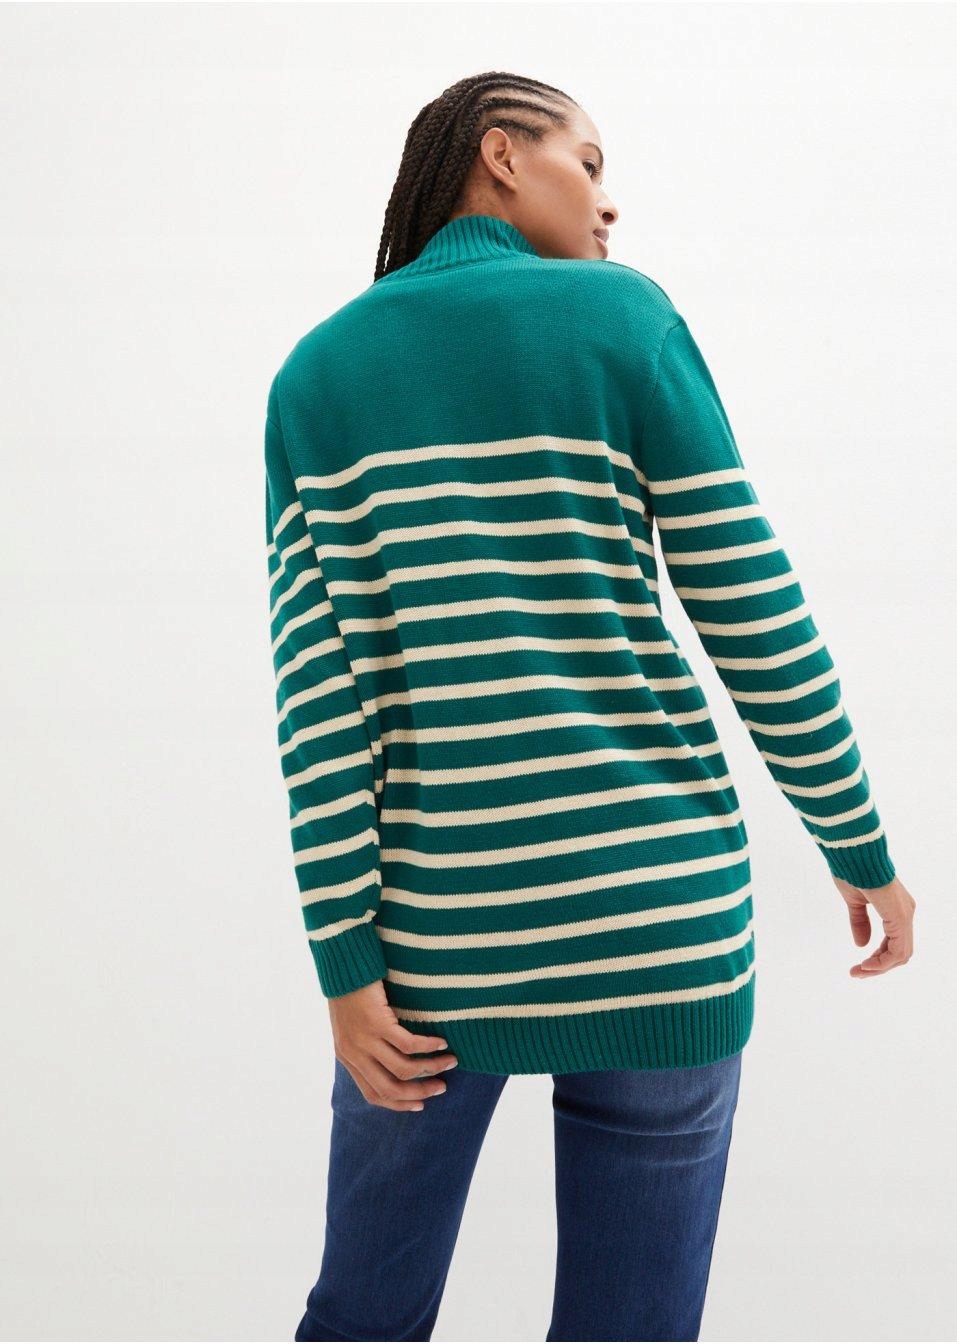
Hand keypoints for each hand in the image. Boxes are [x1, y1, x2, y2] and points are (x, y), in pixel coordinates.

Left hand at [328, 978, 457, 1110]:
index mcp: (348, 1058)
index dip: (399, 1104)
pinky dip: (428, 1046)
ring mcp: (365, 1040)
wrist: (342, 967)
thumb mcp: (352, 1026)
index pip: (374, 1094)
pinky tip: (441, 1043)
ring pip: (404, 1069)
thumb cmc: (350, 991)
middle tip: (441, 1088)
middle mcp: (354, 1054)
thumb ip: (367, 1045)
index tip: (420, 1104)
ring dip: (431, 1068)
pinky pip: (409, 1045)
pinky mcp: (377, 1023)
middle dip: (420, 1092)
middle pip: (391, 1088)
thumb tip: (392, 1060)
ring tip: (449, 1062)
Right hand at [832, 873, 915, 977]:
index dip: (877, 958)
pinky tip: (866, 965)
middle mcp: (905, 913)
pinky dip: (883, 962)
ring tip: (859, 972)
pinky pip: (897, 950)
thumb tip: (861, 945)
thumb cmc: (853, 869)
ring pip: (900, 954)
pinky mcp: (900, 917)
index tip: (858, 966)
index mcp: (896, 909)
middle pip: (899, 952)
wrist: (854, 853)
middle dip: (878, 966)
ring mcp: (905, 916)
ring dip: (879, 968)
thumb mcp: (855, 902)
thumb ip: (859, 922)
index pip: (893, 943)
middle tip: (857, 973)